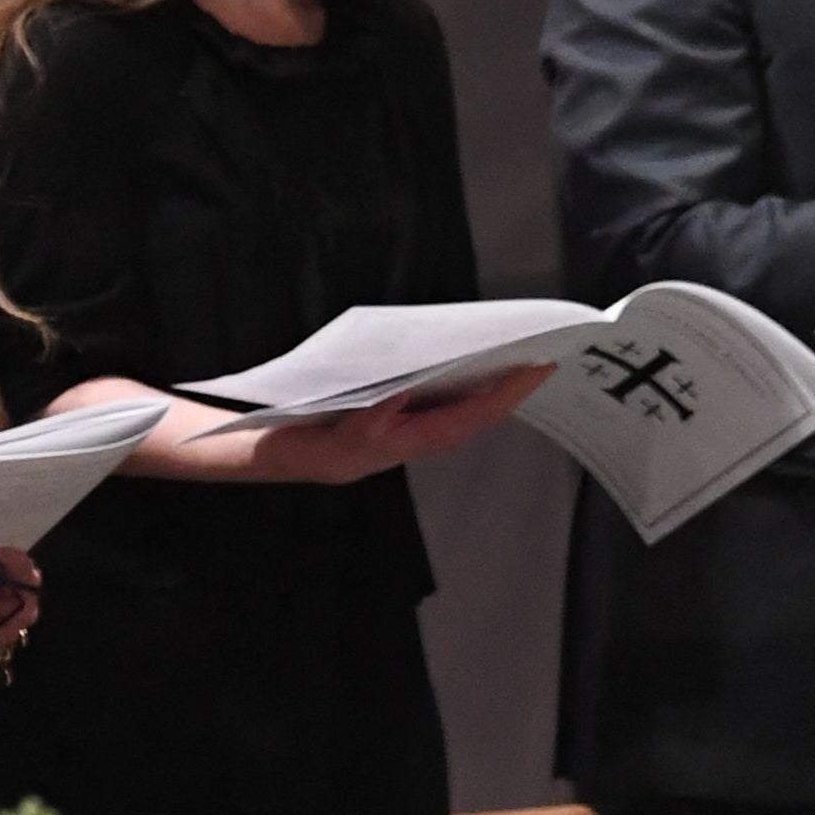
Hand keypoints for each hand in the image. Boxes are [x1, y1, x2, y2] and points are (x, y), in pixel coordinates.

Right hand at [242, 366, 553, 484]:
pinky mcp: (392, 423)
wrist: (272, 454)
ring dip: (487, 391)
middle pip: (471, 417)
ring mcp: (402, 434)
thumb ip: (369, 421)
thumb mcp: (334, 436)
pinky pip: (438, 407)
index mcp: (401, 444)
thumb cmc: (300, 445)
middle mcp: (410, 442)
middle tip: (543, 361)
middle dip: (507, 392)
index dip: (503, 396)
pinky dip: (459, 390)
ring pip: (457, 413)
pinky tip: (466, 371)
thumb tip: (406, 399)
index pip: (465, 419)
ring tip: (515, 363)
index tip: (537, 371)